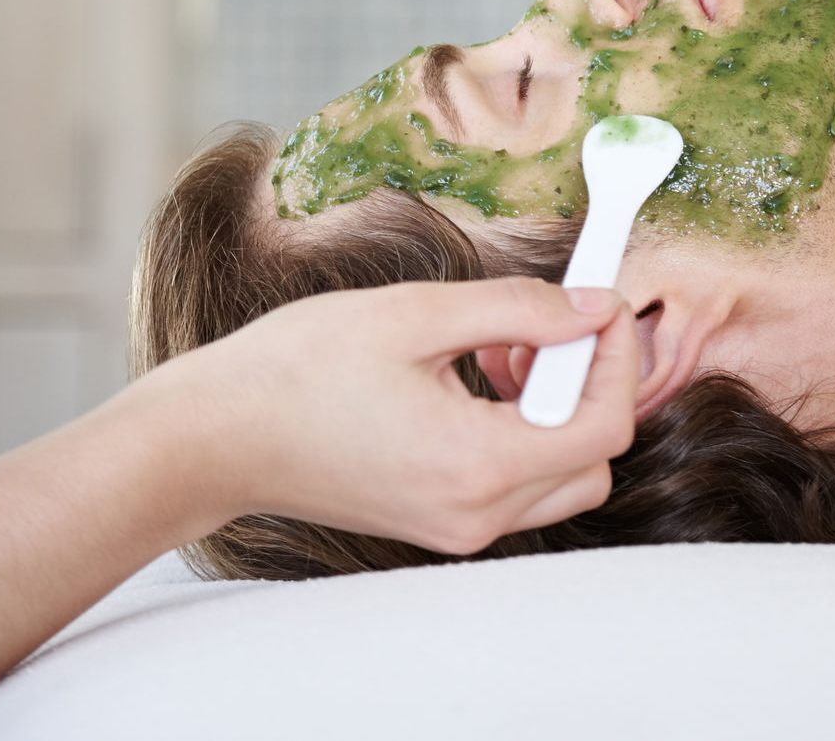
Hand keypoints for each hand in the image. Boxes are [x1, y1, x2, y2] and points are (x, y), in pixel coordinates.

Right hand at [178, 278, 638, 555]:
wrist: (216, 436)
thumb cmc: (297, 369)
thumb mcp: (416, 314)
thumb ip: (518, 309)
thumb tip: (592, 309)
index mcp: (477, 466)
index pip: (605, 427)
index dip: (618, 359)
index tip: (599, 306)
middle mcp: (476, 515)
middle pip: (594, 460)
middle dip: (590, 385)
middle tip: (546, 329)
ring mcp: (457, 527)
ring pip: (560, 475)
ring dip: (556, 407)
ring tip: (501, 347)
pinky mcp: (439, 521)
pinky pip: (516, 483)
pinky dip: (522, 430)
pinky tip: (478, 377)